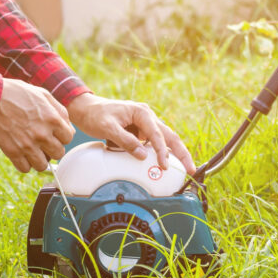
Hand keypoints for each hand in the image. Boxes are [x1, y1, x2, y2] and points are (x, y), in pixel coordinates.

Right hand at [0, 79, 75, 172]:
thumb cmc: (17, 93)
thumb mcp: (43, 94)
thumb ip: (60, 111)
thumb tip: (70, 129)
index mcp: (52, 119)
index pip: (68, 138)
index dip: (61, 136)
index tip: (53, 133)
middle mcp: (42, 134)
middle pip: (58, 154)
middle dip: (52, 148)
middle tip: (43, 143)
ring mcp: (27, 145)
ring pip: (43, 165)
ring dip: (39, 159)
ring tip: (32, 151)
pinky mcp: (12, 151)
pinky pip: (25, 168)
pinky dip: (24, 164)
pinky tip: (21, 154)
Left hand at [66, 93, 195, 172]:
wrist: (85, 108)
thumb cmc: (95, 115)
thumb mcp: (108, 128)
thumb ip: (126, 141)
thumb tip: (142, 155)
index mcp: (141, 112)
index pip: (157, 135)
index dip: (162, 152)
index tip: (164, 166)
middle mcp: (146, 117)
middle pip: (169, 136)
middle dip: (181, 153)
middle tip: (191, 169)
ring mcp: (144, 123)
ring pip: (164, 139)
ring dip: (173, 153)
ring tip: (183, 169)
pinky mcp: (139, 130)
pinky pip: (153, 142)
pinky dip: (159, 153)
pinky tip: (162, 163)